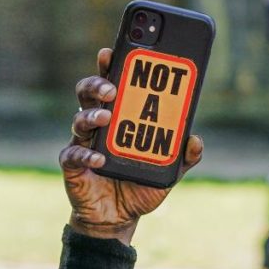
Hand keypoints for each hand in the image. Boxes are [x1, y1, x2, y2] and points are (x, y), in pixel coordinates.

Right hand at [59, 49, 202, 244]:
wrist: (119, 218)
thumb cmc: (140, 185)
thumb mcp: (169, 170)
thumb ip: (184, 155)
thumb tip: (196, 140)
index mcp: (121, 116)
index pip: (114, 83)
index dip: (112, 65)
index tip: (113, 51)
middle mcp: (99, 124)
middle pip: (90, 93)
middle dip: (98, 84)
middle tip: (112, 87)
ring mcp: (84, 142)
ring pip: (79, 118)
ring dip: (92, 115)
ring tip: (106, 117)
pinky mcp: (74, 165)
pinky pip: (73, 154)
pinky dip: (86, 154)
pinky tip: (99, 158)